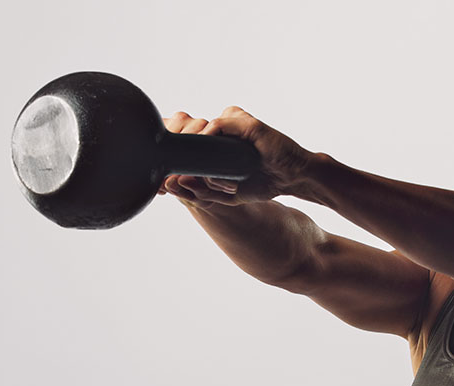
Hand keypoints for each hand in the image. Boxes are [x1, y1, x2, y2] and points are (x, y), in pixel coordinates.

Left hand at [159, 107, 313, 209]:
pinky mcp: (245, 122)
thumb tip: (172, 185)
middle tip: (173, 179)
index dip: (168, 157)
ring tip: (206, 178)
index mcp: (211, 144)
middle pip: (183, 132)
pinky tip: (214, 160)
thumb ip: (200, 191)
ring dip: (196, 155)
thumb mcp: (225, 195)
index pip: (180, 140)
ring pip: (198, 130)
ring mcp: (231, 124)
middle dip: (175, 156)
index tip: (161, 181)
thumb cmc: (262, 183)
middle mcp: (218, 130)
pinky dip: (210, 141)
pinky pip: (218, 124)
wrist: (292, 177)